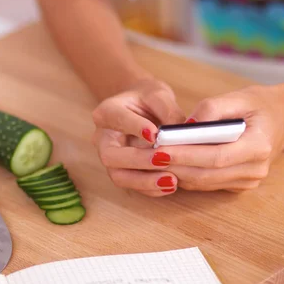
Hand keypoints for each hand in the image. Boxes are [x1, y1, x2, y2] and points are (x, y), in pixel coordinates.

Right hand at [93, 79, 185, 196]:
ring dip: (144, 181)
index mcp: (107, 112)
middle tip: (165, 159)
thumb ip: (168, 110)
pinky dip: (151, 188)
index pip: (118, 119)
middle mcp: (103, 137)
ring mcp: (109, 157)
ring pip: (118, 176)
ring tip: (172, 181)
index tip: (155, 134)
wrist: (140, 108)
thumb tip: (181, 133)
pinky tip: (171, 185)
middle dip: (138, 160)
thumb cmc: (148, 99)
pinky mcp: (121, 171)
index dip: (135, 128)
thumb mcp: (158, 95)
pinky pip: (131, 186)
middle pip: (111, 155)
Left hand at [160, 84, 283, 191]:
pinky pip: (206, 183)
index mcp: (258, 146)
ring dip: (176, 173)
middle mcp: (255, 169)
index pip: (216, 156)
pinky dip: (186, 175)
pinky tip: (168, 164)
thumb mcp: (239, 96)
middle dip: (174, 165)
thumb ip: (212, 108)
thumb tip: (186, 124)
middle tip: (147, 155)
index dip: (185, 154)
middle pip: (206, 173)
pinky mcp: (238, 184)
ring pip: (203, 182)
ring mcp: (248, 180)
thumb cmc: (259, 104)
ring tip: (151, 159)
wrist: (283, 119)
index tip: (159, 148)